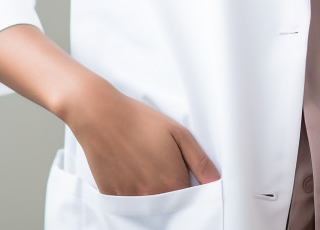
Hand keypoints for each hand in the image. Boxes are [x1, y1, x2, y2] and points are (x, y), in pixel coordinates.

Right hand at [66, 78, 219, 195]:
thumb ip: (200, 162)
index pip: (190, 198)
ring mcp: (130, 200)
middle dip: (170, 187)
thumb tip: (216, 182)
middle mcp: (152, 197)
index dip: (188, 184)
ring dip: (151, 190)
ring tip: (144, 162)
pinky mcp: (112, 198)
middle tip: (160, 162)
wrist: (102, 116)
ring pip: (149, 203)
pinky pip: (129, 202)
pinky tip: (129, 167)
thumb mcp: (179, 134)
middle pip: (170, 203)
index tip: (182, 170)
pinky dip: (132, 189)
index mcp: (172, 183)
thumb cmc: (142, 121)